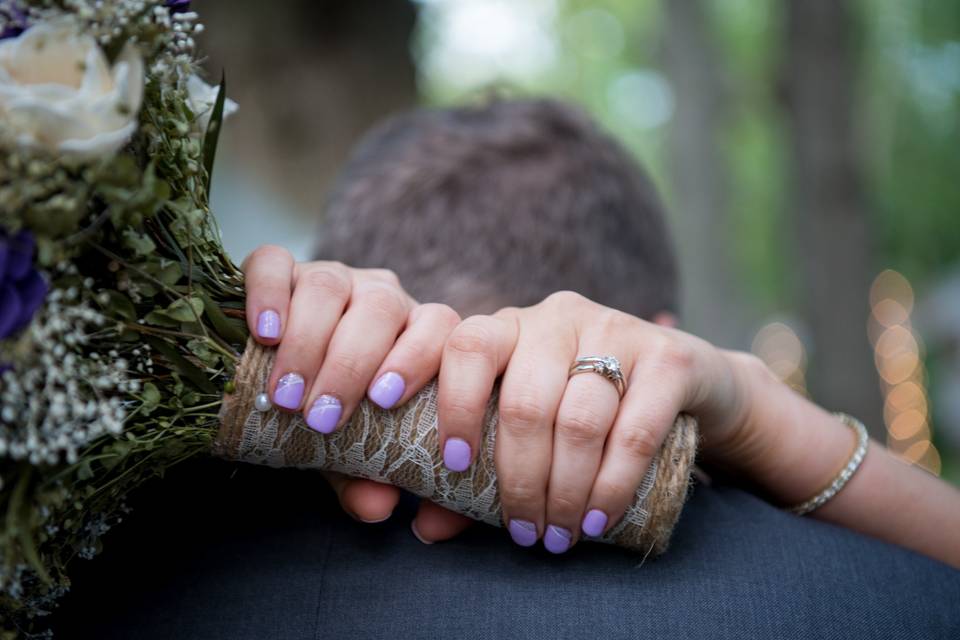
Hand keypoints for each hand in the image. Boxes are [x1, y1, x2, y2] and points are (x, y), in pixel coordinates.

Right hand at [243, 245, 460, 522]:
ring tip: (286, 394)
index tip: (382, 405)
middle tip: (319, 417)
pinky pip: (275, 262)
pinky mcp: (282, 266)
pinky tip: (263, 333)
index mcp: (414, 334)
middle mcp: (381, 297)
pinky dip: (269, 292)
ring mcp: (333, 276)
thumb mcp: (349, 450)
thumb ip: (365, 474)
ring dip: (307, 342)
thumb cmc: (329, 414)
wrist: (279, 378)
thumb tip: (378, 507)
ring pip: (329, 285)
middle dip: (349, 365)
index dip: (414, 361)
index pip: (438, 328)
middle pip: (380, 308)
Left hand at [418, 291, 752, 550]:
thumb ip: (477, 474)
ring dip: (563, 493)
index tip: (452, 465)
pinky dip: (611, 486)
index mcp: (511, 328)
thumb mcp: (529, 432)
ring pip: (578, 421)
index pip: (466, 346)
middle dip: (518, 481)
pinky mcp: (668, 358)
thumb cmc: (587, 414)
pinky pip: (634, 431)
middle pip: (524, 403)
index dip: (454, 406)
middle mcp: (557, 319)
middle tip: (524, 532)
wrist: (689, 385)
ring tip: (558, 536)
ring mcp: (616, 330)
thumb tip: (427, 527)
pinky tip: (595, 521)